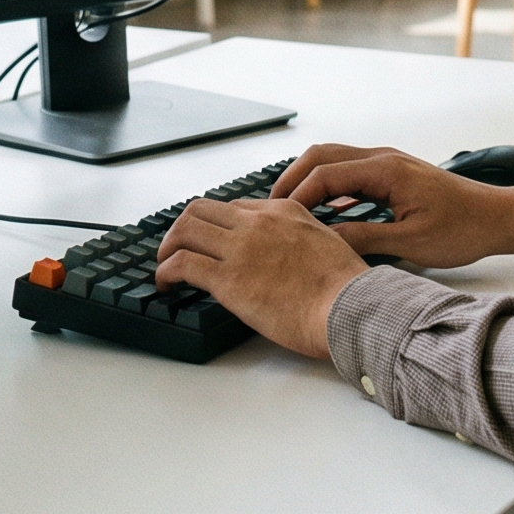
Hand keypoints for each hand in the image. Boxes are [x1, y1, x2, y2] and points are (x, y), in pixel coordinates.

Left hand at [154, 198, 365, 360]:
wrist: (348, 307)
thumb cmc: (345, 287)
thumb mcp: (327, 243)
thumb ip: (302, 239)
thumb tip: (290, 254)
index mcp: (284, 211)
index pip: (235, 207)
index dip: (216, 225)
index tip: (210, 241)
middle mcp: (258, 222)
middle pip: (201, 209)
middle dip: (183, 228)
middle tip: (177, 247)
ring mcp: (240, 248)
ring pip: (185, 230)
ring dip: (168, 246)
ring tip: (164, 264)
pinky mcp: (227, 278)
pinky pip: (181, 264)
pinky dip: (165, 271)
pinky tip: (165, 283)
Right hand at [272, 144, 513, 270]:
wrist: (497, 217)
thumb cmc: (463, 229)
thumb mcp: (411, 243)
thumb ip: (365, 238)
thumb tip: (325, 242)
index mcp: (387, 170)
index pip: (326, 173)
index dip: (298, 195)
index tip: (279, 217)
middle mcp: (384, 158)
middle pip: (322, 155)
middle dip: (293, 178)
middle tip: (271, 206)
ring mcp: (388, 162)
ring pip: (334, 159)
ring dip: (309, 179)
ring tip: (289, 208)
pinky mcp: (393, 173)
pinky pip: (350, 170)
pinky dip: (329, 184)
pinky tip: (323, 210)